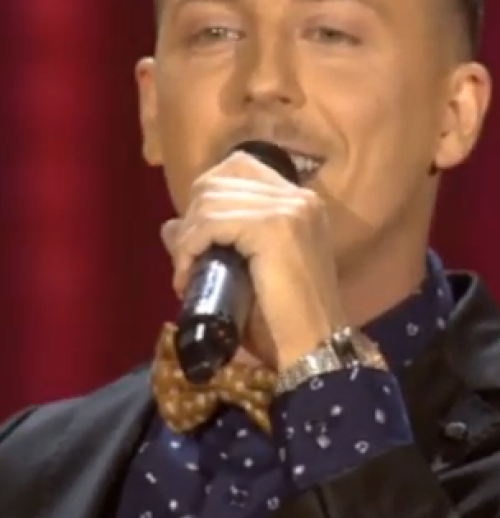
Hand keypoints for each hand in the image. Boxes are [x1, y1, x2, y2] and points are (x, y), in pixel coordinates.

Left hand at [161, 151, 347, 370]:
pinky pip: (211, 223)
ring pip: (210, 200)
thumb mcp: (242, 272)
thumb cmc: (282, 320)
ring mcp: (289, 209)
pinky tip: (188, 276)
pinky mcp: (274, 227)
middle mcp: (298, 196)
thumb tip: (169, 225)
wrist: (313, 349)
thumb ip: (211, 242)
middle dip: (193, 218)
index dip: (207, 197)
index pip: (239, 167)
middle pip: (219, 179)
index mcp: (299, 202)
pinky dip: (190, 248)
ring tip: (187, 273)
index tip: (199, 237)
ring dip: (188, 238)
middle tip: (188, 261)